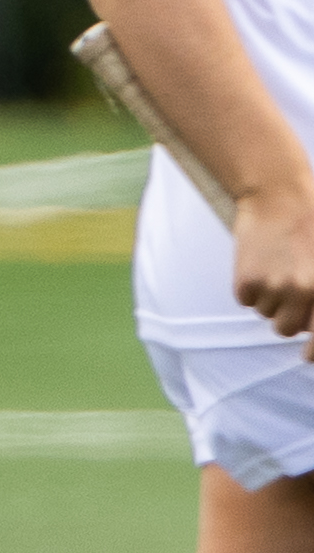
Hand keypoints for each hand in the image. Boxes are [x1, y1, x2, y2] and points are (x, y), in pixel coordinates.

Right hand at [235, 182, 313, 341]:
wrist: (278, 195)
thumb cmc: (312, 224)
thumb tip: (311, 325)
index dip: (313, 351)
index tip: (306, 357)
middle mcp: (304, 291)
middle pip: (287, 328)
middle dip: (285, 316)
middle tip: (285, 290)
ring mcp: (275, 287)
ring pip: (265, 313)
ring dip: (267, 298)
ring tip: (275, 267)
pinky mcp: (247, 280)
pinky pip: (245, 301)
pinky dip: (248, 287)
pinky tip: (258, 262)